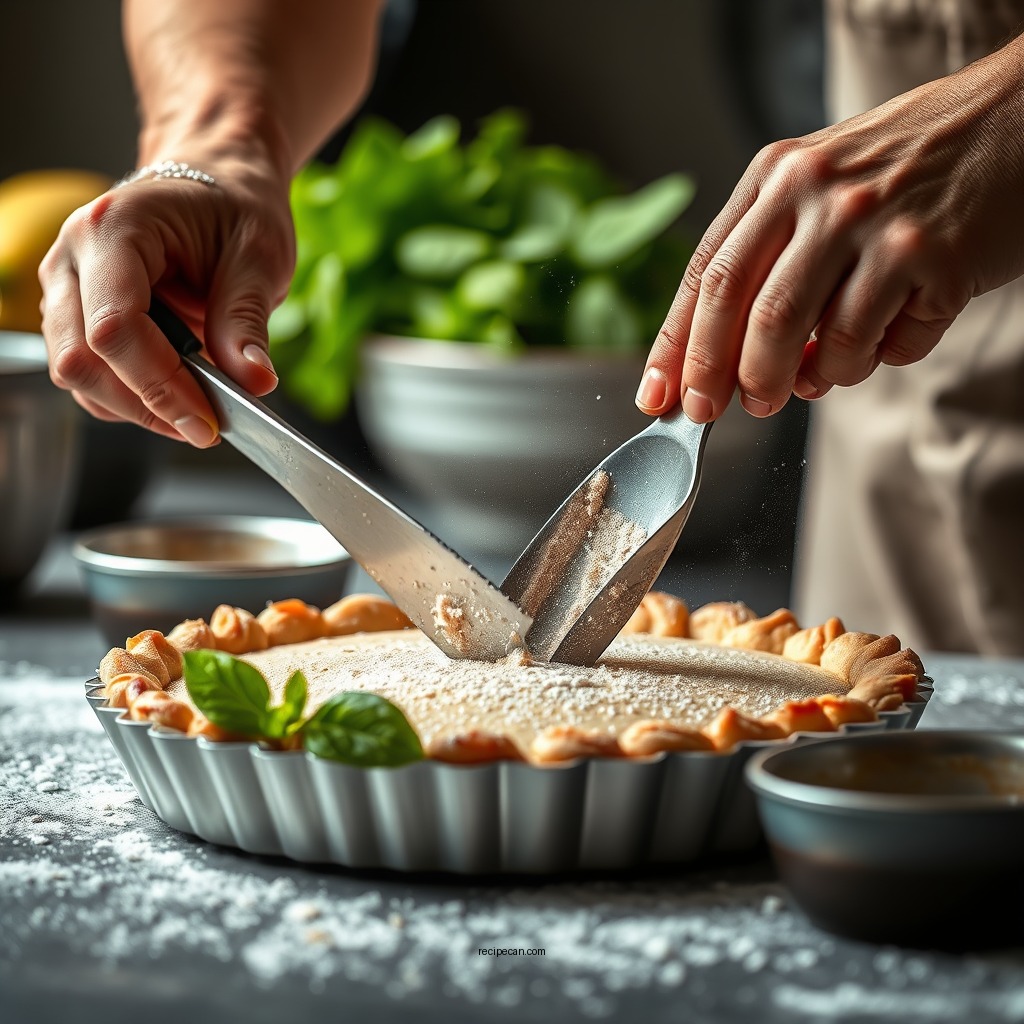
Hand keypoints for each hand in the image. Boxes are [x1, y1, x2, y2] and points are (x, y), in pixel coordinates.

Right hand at [39, 156, 294, 445]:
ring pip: (77, 375)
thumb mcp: (259, 255)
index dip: (159, 386)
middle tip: (206, 427)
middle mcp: (71, 257)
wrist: (214, 182)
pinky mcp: (74, 315)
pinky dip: (130, 397)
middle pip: (82, 360)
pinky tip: (176, 393)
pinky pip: (89, 374)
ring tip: (198, 409)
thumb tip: (254, 382)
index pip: (114, 328)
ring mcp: (65, 288)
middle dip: (146, 405)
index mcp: (113, 229)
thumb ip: (247, 319)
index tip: (206, 421)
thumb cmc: (234, 207)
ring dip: (137, 407)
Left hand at [636, 34, 1023, 421]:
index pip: (704, 272)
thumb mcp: (818, 186)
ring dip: (789, 381)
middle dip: (718, 375)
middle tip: (715, 412)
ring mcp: (874, 223)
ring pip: (801, 334)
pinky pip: (874, 344)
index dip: (675, 345)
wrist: (1015, 120)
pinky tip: (874, 346)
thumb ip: (769, 259)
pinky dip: (862, 365)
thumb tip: (723, 361)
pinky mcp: (930, 257)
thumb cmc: (905, 168)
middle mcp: (817, 193)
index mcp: (776, 176)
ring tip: (799, 387)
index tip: (657, 396)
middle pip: (741, 307)